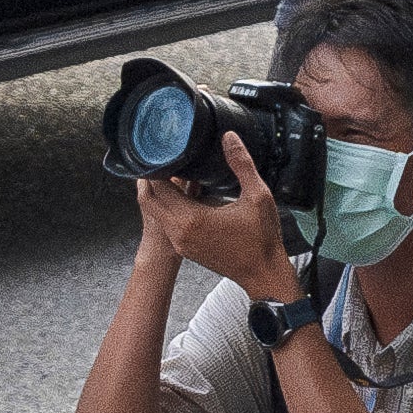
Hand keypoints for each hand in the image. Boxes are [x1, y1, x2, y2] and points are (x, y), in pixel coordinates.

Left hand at [137, 132, 301, 301]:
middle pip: (148, 199)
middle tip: (162, 156)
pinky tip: (185, 192)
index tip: (163, 149)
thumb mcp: (257, 196)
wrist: (264, 275)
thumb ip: (241, 164)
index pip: (158, 186)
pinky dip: (169, 206)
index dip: (156, 165)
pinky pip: (167, 222)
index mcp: (191, 219)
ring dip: (159, 192)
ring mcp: (180, 242)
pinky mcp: (185, 248)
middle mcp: (179, 232)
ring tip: (173, 170)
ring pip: (156, 211)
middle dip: (152, 177)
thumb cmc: (262, 240)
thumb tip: (228, 137)